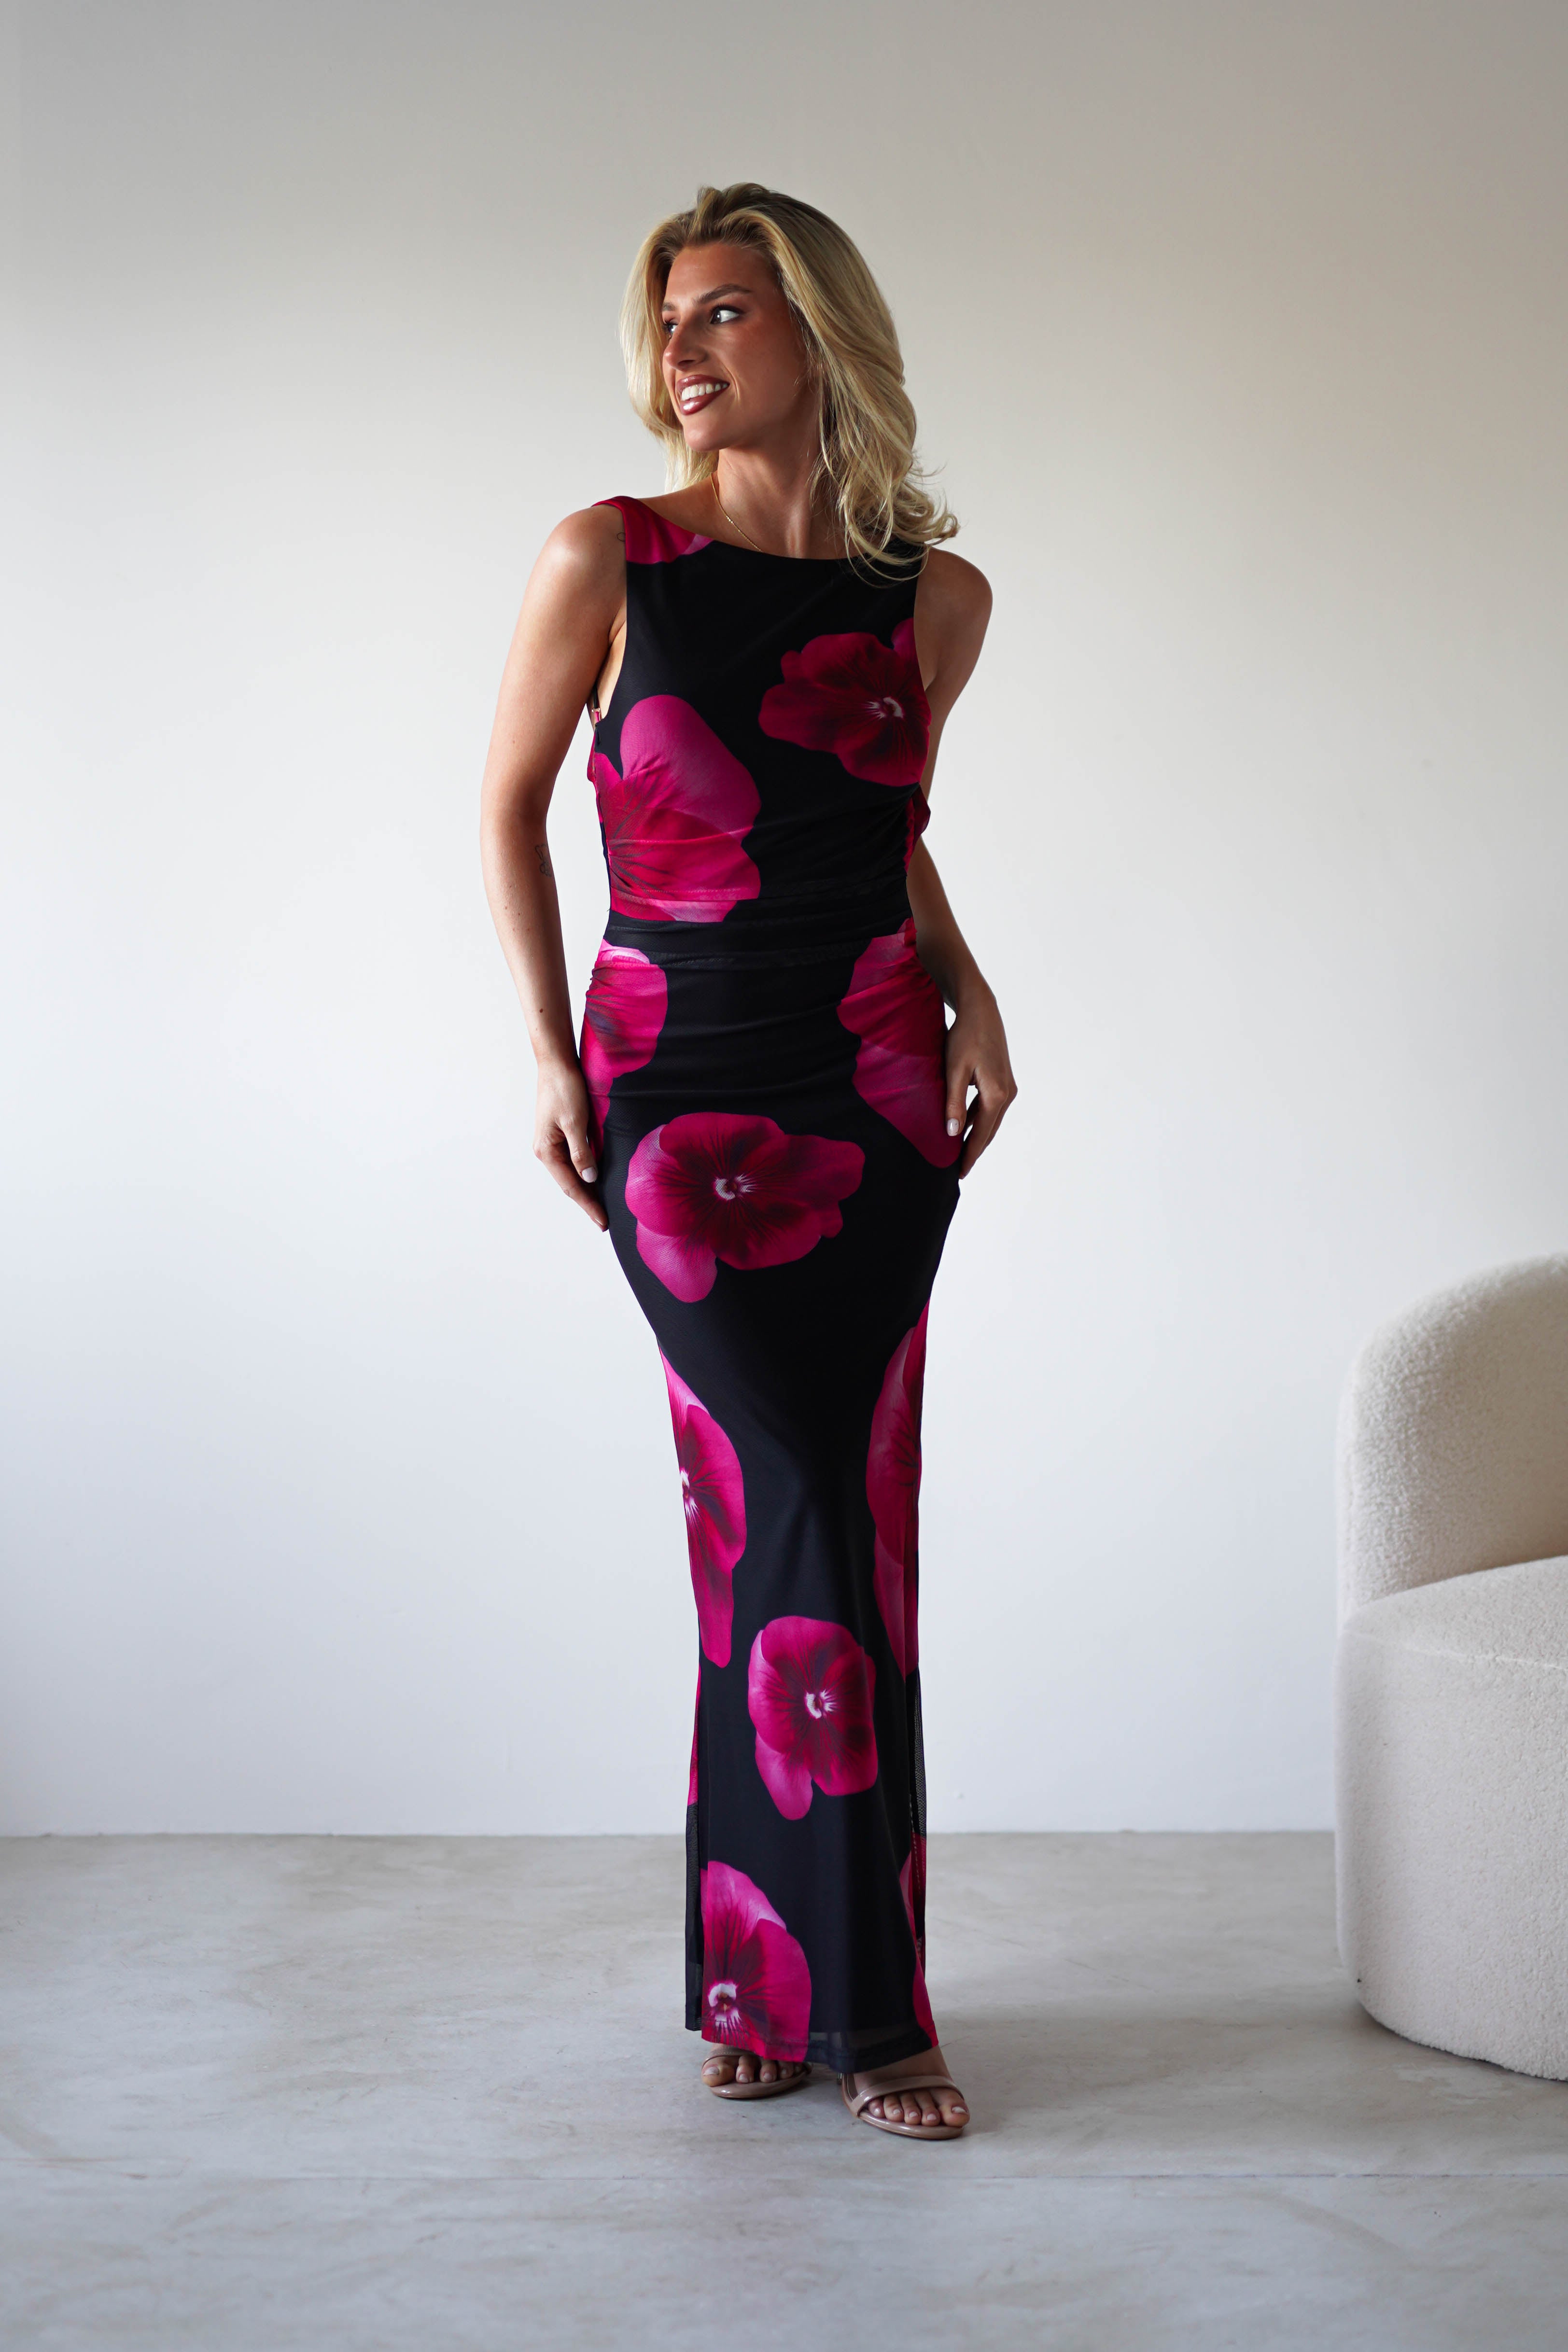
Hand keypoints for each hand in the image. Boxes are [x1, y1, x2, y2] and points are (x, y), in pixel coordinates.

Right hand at [533, 1060, 607, 1231]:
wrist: (556, 1063)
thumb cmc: (565, 1089)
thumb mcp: (575, 1122)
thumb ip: (581, 1152)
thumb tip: (589, 1178)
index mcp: (547, 1151)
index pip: (571, 1186)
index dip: (588, 1205)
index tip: (603, 1222)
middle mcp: (546, 1150)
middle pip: (569, 1183)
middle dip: (587, 1202)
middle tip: (604, 1221)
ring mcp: (552, 1143)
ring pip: (571, 1173)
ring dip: (586, 1189)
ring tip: (601, 1206)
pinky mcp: (560, 1134)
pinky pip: (573, 1160)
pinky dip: (585, 1172)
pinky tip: (595, 1179)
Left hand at [943, 986, 1016, 1176]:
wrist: (981, 1011)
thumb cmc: (965, 1037)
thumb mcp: (954, 1070)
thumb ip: (953, 1103)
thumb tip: (953, 1134)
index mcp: (996, 1095)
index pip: (981, 1134)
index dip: (969, 1155)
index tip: (959, 1174)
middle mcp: (1007, 1094)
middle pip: (989, 1131)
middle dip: (974, 1151)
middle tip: (959, 1171)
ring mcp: (1008, 1087)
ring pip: (990, 1121)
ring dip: (977, 1136)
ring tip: (960, 1154)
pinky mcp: (1003, 1080)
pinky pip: (990, 1108)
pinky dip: (978, 1121)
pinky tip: (965, 1127)